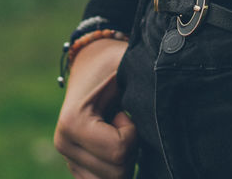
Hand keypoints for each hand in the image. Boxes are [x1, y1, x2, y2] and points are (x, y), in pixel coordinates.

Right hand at [54, 38, 136, 178]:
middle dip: (131, 148)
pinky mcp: (77, 169)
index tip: (123, 111)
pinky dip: (120, 167)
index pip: (119, 151)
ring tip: (119, 132)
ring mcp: (69, 161)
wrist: (92, 66)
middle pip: (117, 172)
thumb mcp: (125, 65)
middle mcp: (64, 145)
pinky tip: (117, 146)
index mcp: (72, 122)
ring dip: (126, 160)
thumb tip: (167, 97)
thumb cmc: (114, 64)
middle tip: (124, 121)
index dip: (132, 131)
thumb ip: (141, 80)